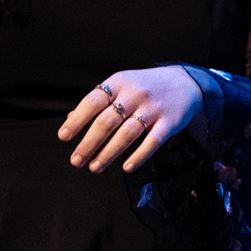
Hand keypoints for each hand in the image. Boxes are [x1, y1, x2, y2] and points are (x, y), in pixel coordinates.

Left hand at [59, 66, 204, 173]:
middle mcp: (136, 93)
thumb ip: (99, 101)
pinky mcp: (170, 122)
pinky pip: (152, 141)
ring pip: (127, 134)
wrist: (187, 82)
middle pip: (107, 121)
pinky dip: (139, 156)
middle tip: (76, 161)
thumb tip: (70, 120)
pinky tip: (127, 168)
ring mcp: (154, 108)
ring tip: (94, 167)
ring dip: (108, 154)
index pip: (94, 101)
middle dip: (88, 144)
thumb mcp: (123, 85)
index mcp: (121, 82)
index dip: (77, 120)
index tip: (63, 137)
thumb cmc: (146, 86)